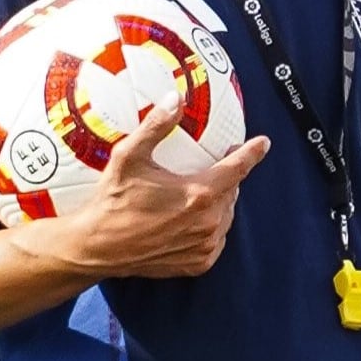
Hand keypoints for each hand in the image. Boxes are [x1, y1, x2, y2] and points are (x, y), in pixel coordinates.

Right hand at [56, 105, 270, 279]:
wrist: (96, 248)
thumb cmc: (111, 201)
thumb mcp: (129, 157)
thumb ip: (156, 126)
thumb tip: (175, 97)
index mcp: (198, 194)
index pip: (237, 168)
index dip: (252, 153)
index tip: (263, 143)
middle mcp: (208, 223)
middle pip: (231, 191)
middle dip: (227, 176)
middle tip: (213, 165)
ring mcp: (205, 246)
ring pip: (225, 216)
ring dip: (219, 202)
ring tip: (199, 192)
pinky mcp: (198, 263)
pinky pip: (215, 239)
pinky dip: (210, 227)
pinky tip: (193, 220)